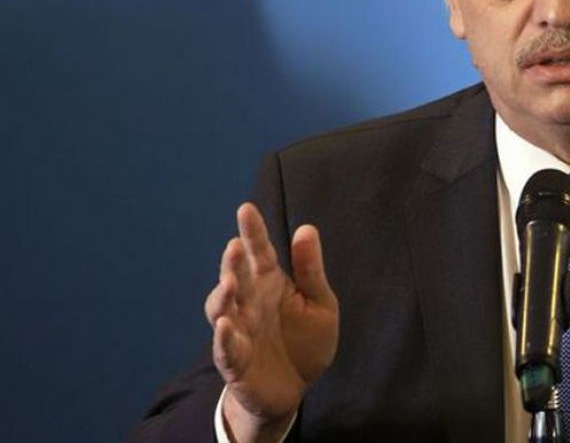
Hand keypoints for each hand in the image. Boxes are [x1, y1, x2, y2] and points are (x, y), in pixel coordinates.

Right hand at [203, 203, 339, 442]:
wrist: (295, 388)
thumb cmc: (305, 341)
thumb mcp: (319, 303)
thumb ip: (310, 270)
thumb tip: (307, 228)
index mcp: (270, 284)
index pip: (259, 253)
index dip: (252, 232)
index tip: (246, 209)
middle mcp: (249, 302)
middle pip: (236, 277)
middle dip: (233, 262)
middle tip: (235, 246)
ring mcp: (239, 330)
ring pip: (222, 308)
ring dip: (222, 295)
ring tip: (230, 282)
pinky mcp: (235, 360)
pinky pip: (225, 348)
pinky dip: (224, 337)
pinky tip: (227, 324)